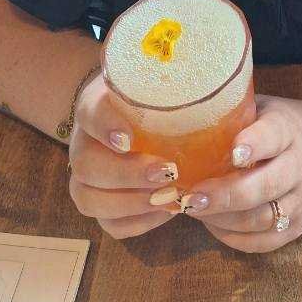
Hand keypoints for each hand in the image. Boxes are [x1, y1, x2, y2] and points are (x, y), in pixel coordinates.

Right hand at [67, 74, 181, 239]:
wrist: (140, 120)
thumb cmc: (155, 99)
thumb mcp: (160, 84)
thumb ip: (174, 81)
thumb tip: (217, 77)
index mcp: (96, 105)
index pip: (89, 112)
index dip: (105, 126)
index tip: (129, 138)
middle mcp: (84, 142)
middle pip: (86, 164)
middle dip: (126, 173)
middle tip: (168, 172)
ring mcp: (86, 178)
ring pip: (89, 199)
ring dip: (131, 203)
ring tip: (169, 198)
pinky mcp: (100, 204)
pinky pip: (108, 224)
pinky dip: (137, 222)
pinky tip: (164, 211)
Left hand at [170, 93, 301, 253]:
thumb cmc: (284, 123)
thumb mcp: (265, 106)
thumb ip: (234, 114)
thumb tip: (181, 115)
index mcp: (288, 129)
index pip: (273, 136)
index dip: (254, 144)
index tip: (232, 152)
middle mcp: (300, 166)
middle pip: (265, 187)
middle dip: (225, 196)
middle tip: (191, 198)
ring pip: (262, 219)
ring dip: (224, 220)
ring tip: (194, 210)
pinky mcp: (301, 225)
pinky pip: (266, 242)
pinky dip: (236, 239)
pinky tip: (213, 225)